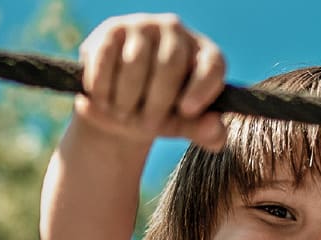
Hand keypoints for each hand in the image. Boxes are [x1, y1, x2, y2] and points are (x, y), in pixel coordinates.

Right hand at [75, 13, 226, 149]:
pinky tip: (104, 101)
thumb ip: (203, 131)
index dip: (202, 87)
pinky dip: (104, 87)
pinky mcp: (113, 30)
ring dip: (127, 98)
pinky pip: (106, 58)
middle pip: (171, 63)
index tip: (187, 111)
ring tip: (123, 115)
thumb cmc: (156, 113)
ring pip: (135, 61)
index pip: (213, 64)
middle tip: (147, 126)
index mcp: (202, 53)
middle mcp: (175, 31)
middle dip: (157, 102)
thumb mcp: (180, 126)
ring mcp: (143, 26)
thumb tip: (216, 131)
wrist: (115, 106)